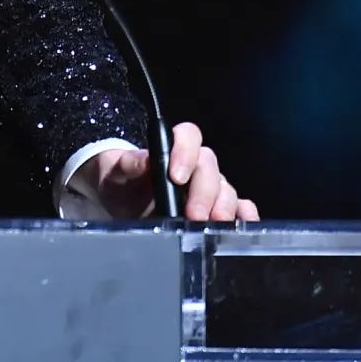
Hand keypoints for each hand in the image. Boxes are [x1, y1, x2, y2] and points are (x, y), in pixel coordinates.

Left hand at [78, 122, 258, 221]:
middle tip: (194, 215)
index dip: (186, 153)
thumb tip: (145, 159)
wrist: (120, 205)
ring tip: (214, 224)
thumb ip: (127, 163)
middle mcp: (195, 165)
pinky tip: (245, 223)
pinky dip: (245, 214)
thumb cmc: (119, 182)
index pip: (189, 136)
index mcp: (171, 148)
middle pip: (210, 168)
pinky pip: (239, 207)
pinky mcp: (214, 209)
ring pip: (226, 189)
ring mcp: (207, 188)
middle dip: (204, 192)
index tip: (177, 178)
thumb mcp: (114, 172)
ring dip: (224, 206)